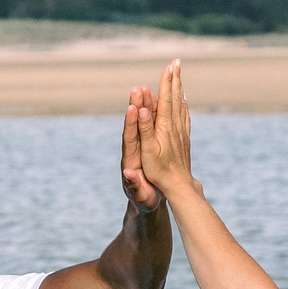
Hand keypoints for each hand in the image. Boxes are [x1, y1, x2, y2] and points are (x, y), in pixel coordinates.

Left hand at [118, 84, 162, 211]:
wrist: (147, 200)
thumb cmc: (143, 200)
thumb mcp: (139, 196)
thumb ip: (133, 186)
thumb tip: (128, 175)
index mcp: (130, 160)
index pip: (129, 139)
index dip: (129, 124)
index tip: (131, 108)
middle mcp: (134, 150)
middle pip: (134, 126)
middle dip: (136, 107)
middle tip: (138, 88)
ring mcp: (141, 146)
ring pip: (143, 123)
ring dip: (145, 106)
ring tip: (147, 87)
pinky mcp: (148, 145)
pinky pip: (152, 126)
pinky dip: (155, 114)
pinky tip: (159, 100)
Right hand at [136, 60, 193, 196]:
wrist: (179, 185)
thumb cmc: (160, 170)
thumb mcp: (148, 151)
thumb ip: (145, 129)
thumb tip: (142, 109)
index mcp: (165, 127)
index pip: (166, 99)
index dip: (167, 82)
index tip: (169, 66)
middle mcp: (175, 126)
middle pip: (176, 97)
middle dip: (175, 79)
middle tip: (176, 62)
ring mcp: (181, 132)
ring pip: (181, 105)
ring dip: (179, 88)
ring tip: (179, 76)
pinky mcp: (184, 138)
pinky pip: (184, 116)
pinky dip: (183, 104)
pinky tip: (184, 101)